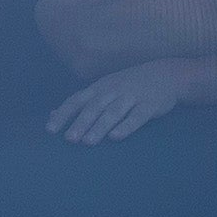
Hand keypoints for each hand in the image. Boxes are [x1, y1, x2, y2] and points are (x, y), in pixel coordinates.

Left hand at [47, 62, 192, 143]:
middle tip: (69, 140)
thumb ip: (80, 102)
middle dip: (81, 123)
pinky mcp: (149, 105)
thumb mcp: (103, 88)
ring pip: (113, 112)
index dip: (63, 114)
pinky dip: (126, 126)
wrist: (165, 74)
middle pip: (94, 108)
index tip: (50, 130)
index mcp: (99, 88)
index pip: (77, 100)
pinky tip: (116, 137)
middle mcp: (113, 91)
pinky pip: (137, 116)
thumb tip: (53, 114)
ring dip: (100, 127)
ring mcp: (132, 97)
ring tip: (88, 142)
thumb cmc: (128, 85)